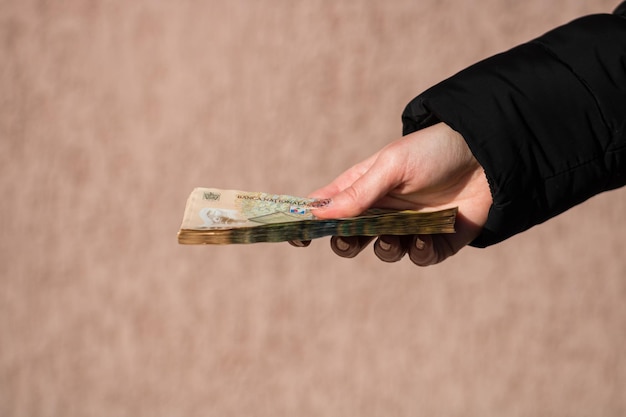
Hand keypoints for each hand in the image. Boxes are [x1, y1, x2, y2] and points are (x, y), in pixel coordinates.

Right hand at [292, 122, 492, 265]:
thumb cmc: (434, 150)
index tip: (297, 236)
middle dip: (344, 244)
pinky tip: (424, 240)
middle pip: (349, 238)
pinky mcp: (436, 241)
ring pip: (382, 252)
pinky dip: (417, 253)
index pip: (326, 208)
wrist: (488, 154)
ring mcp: (408, 227)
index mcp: (364, 187)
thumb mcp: (392, 165)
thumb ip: (358, 192)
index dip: (308, 223)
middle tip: (350, 239)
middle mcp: (382, 210)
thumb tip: (318, 214)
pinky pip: (418, 258)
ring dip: (384, 249)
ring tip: (394, 237)